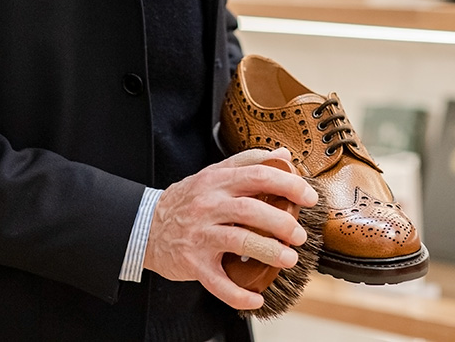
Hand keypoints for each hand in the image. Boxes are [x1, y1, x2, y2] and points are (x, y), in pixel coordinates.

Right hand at [143, 146, 318, 309]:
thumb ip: (248, 163)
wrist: (145, 226)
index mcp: (218, 181)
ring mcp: (201, 235)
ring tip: (289, 259)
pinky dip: (239, 293)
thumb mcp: (214, 174)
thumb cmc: (187, 200)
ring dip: (269, 252)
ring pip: (239, 242)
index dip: (289, 185)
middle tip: (300, 235)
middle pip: (251, 210)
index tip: (309, 197)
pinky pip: (218, 282)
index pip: (258, 175)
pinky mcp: (193, 263)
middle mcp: (209, 205)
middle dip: (282, 223)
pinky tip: (257, 298)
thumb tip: (283, 156)